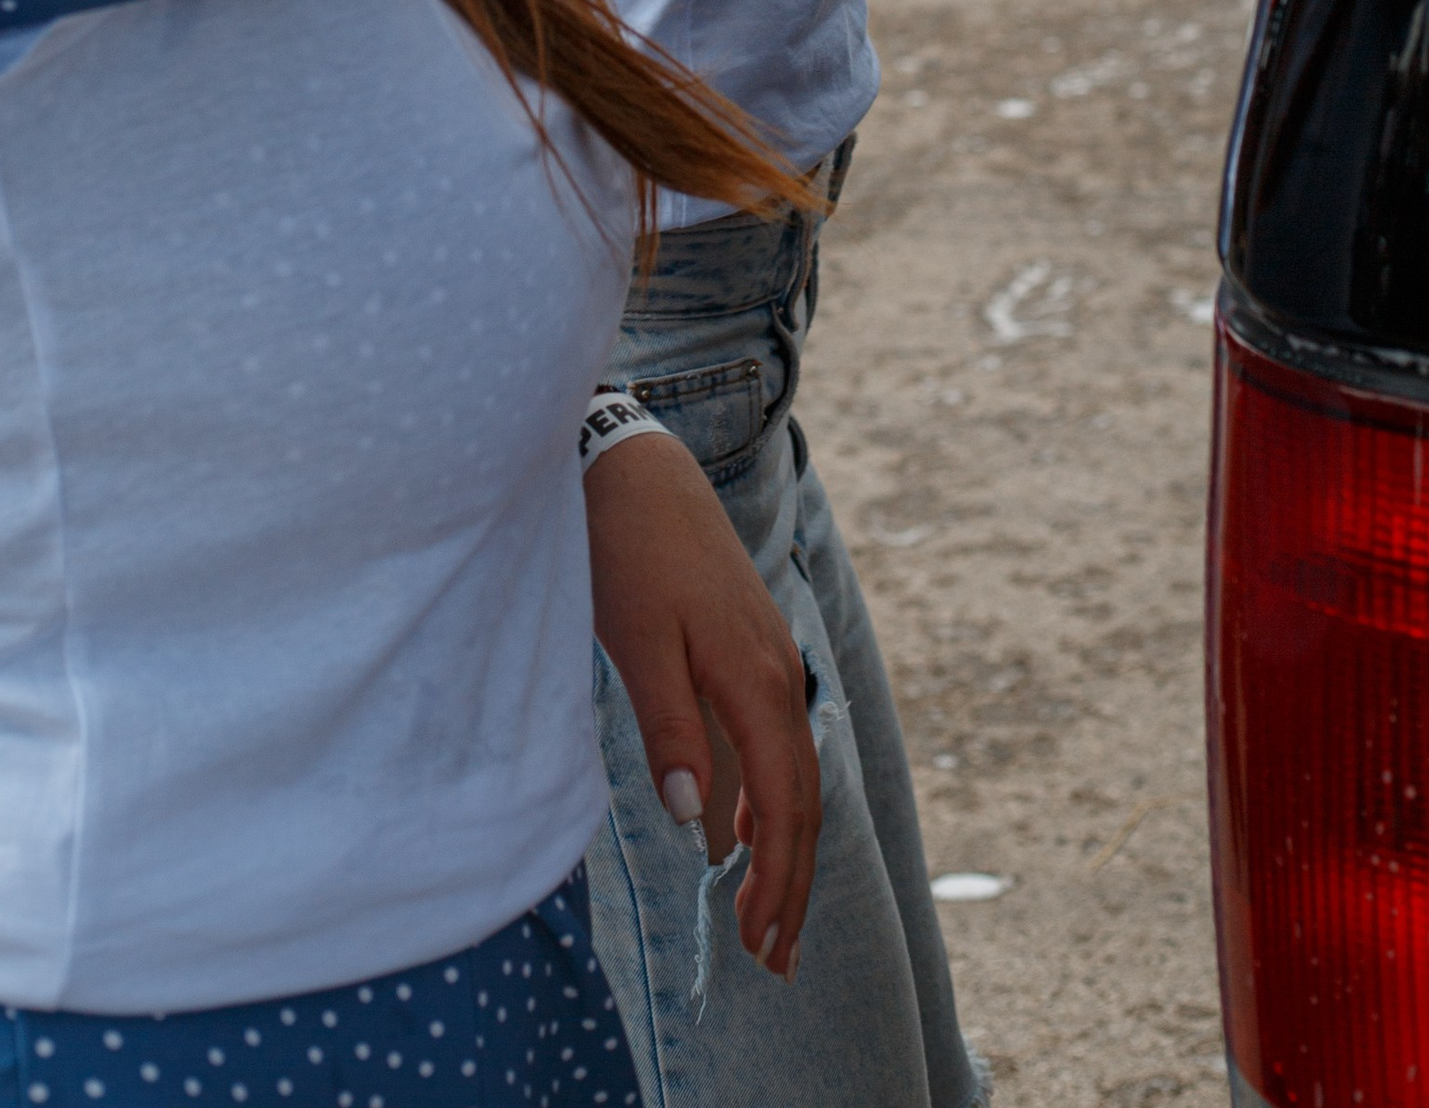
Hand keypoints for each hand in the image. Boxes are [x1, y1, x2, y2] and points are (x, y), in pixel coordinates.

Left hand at [585, 428, 819, 979]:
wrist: (633, 467)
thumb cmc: (627, 552)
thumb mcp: (636, 644)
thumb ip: (670, 730)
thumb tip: (697, 822)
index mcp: (755, 680)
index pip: (784, 807)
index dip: (776, 882)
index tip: (756, 948)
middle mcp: (778, 672)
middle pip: (801, 799)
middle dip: (791, 884)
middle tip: (771, 960)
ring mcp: (770, 656)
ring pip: (794, 772)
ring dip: (784, 847)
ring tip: (765, 915)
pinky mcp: (750, 645)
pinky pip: (778, 740)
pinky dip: (772, 798)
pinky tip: (744, 828)